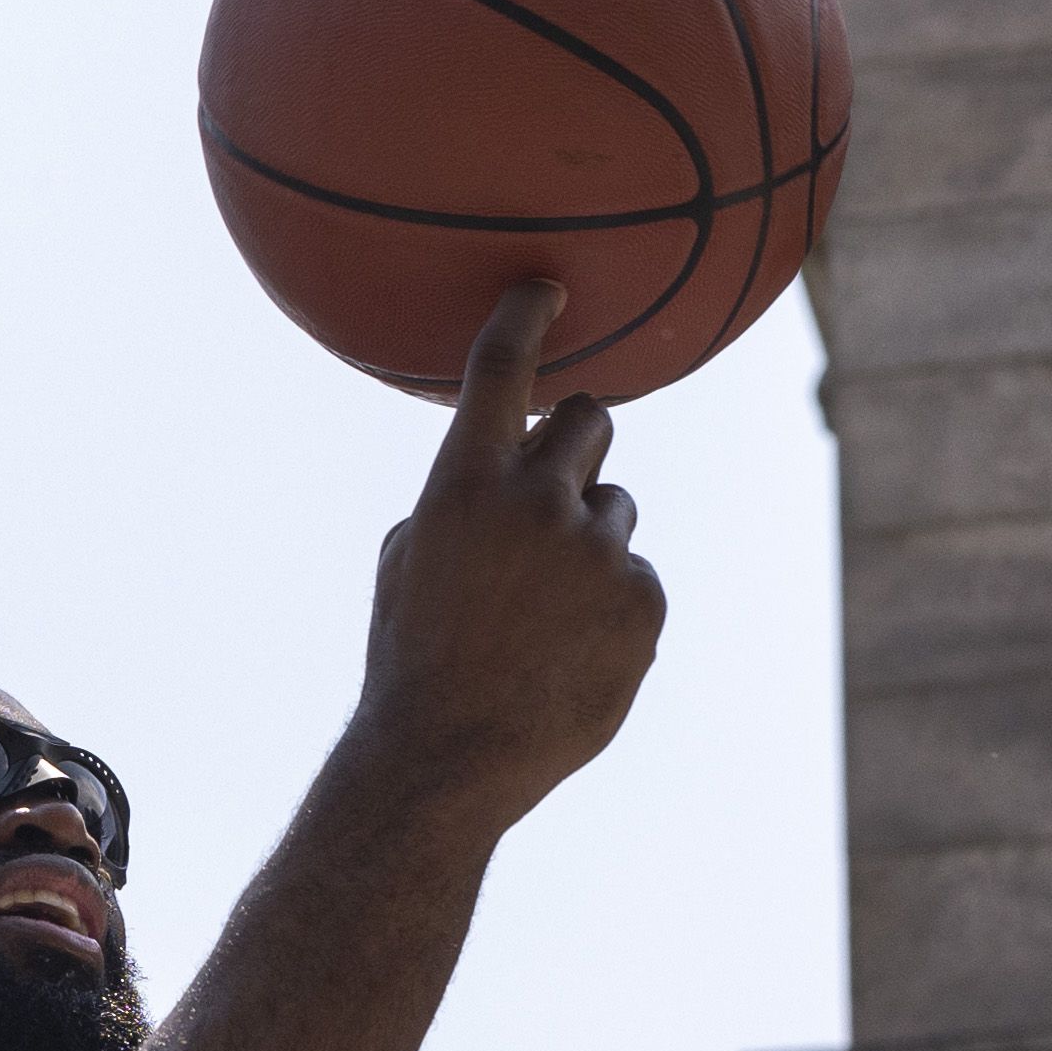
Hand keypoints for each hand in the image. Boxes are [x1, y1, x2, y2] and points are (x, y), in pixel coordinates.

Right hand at [353, 279, 665, 840]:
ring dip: (588, 542)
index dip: (525, 319)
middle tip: (555, 492)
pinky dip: (611, 608)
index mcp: (462, 486)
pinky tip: (570, 655)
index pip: (501, 371)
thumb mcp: (408, 563)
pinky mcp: (644, 599)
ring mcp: (596, 550)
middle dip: (577, 442)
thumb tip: (508, 466)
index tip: (547, 289)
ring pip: (614, 509)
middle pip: (589, 420)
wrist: (449, 761)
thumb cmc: (414, 662)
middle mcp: (535, 502)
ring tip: (543, 616)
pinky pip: (636, 577)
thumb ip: (458, 499)